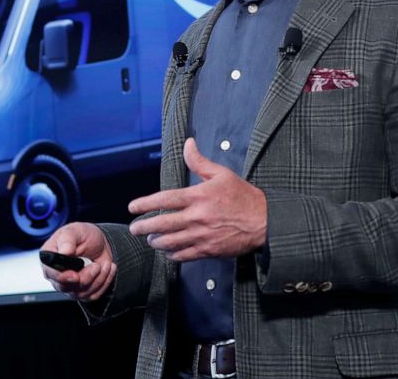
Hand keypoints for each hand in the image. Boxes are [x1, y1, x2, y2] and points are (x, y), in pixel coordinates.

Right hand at [40, 222, 116, 301]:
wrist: (99, 243)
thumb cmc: (83, 235)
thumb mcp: (75, 231)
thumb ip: (68, 240)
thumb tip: (64, 252)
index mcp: (50, 259)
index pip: (50, 273)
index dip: (61, 277)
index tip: (75, 275)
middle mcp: (57, 275)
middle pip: (66, 287)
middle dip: (85, 277)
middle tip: (96, 265)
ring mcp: (69, 285)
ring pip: (81, 293)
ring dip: (98, 278)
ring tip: (104, 263)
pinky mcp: (83, 292)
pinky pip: (93, 295)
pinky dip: (104, 282)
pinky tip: (107, 269)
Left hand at [128, 137, 266, 261]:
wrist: (265, 222)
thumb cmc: (244, 196)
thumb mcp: (222, 174)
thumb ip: (200, 162)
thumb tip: (188, 143)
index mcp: (198, 197)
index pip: (164, 200)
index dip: (145, 203)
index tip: (132, 207)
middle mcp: (197, 217)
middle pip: (162, 224)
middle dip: (144, 227)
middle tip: (134, 228)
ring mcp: (202, 236)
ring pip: (170, 242)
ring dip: (156, 241)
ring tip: (150, 239)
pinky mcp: (208, 250)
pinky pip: (184, 255)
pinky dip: (172, 254)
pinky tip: (168, 251)